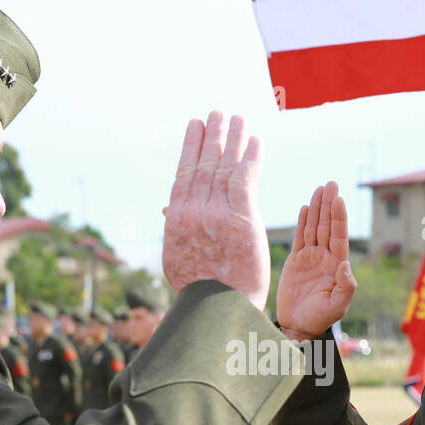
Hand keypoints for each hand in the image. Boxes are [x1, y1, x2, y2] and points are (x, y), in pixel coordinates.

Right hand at [162, 111, 267, 308]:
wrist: (217, 310)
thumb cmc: (201, 290)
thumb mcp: (178, 257)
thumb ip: (177, 229)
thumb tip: (169, 209)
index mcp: (177, 219)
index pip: (183, 174)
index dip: (191, 147)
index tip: (196, 127)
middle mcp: (193, 211)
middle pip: (204, 164)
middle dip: (212, 136)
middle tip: (218, 114)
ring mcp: (216, 213)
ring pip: (224, 167)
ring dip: (232, 139)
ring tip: (237, 119)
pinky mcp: (241, 218)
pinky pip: (245, 179)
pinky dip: (249, 157)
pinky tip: (254, 140)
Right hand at [276, 181, 355, 339]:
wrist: (299, 326)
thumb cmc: (320, 319)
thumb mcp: (338, 306)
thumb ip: (345, 286)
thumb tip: (345, 264)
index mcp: (337, 265)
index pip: (339, 236)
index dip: (338, 217)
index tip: (338, 199)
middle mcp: (325, 258)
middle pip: (328, 226)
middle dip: (329, 205)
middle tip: (330, 184)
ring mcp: (311, 258)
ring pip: (314, 228)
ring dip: (317, 209)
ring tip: (319, 189)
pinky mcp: (296, 261)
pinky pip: (300, 238)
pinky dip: (302, 223)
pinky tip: (305, 208)